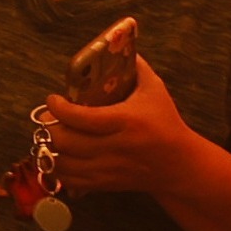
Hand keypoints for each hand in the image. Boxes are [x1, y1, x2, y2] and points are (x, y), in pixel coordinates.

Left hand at [33, 57, 200, 194]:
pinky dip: (59, 169)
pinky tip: (60, 157)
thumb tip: (118, 45)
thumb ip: (136, 68)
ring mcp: (109, 169)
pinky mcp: (106, 184)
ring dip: (51, 150)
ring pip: (64, 164)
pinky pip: (71, 181)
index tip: (53, 99)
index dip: (58, 108)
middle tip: (50, 117)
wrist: (180, 165)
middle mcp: (114, 147)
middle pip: (66, 142)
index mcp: (125, 121)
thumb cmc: (166, 123)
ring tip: (53, 136)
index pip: (79, 118)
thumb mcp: (155, 91)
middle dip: (50, 128)